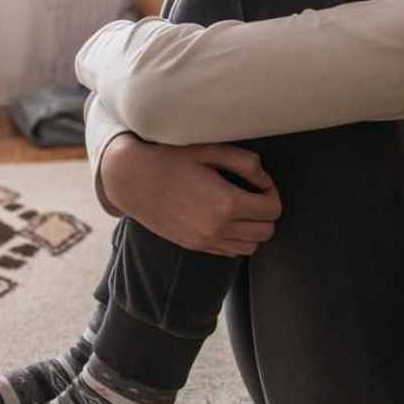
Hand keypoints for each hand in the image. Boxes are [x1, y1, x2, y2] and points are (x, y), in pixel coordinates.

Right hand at [99, 134, 281, 256]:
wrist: (132, 180)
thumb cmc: (170, 159)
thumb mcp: (209, 150)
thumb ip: (244, 162)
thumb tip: (264, 179)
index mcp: (226, 203)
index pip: (272, 209)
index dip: (272, 193)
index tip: (258, 182)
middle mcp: (218, 228)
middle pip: (266, 231)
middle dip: (265, 212)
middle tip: (252, 194)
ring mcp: (205, 241)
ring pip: (250, 247)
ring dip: (252, 229)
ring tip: (239, 208)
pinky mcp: (194, 246)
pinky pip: (229, 252)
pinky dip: (235, 239)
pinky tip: (223, 219)